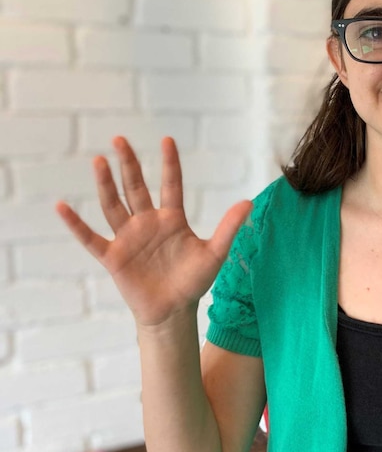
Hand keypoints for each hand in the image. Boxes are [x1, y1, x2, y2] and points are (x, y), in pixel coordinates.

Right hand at [56, 137, 251, 327]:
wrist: (173, 312)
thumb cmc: (193, 282)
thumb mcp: (215, 253)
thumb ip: (228, 228)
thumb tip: (248, 202)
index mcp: (172, 219)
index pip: (170, 185)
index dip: (169, 164)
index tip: (167, 140)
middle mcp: (148, 223)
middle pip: (136, 187)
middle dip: (129, 164)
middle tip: (120, 139)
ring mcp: (128, 238)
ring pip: (113, 205)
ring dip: (105, 184)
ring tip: (99, 161)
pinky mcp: (113, 256)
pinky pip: (90, 238)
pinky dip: (75, 224)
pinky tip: (62, 206)